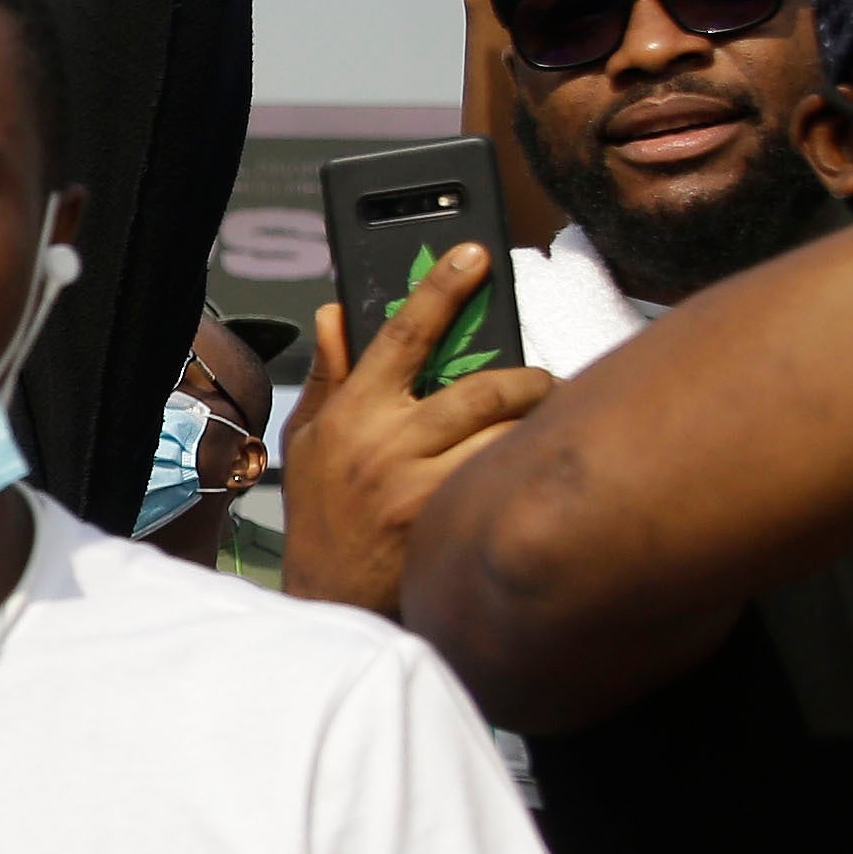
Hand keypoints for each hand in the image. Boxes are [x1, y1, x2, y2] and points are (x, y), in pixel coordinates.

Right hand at [278, 244, 551, 615]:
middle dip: (525, 380)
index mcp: (351, 412)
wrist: (328, 600)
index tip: (475, 253)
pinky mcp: (445, 523)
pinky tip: (532, 473)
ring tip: (546, 426)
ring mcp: (417, 484)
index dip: (441, 288)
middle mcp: (385, 442)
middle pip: (481, 387)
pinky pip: (503, 479)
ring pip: (503, 433)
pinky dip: (524, 468)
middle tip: (540, 383)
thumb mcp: (306, 441)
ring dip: (533, 424)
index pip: (402, 334)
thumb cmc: (321, 517)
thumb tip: (336, 311)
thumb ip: (328, 376)